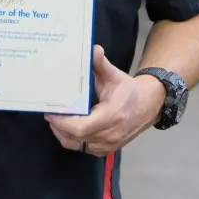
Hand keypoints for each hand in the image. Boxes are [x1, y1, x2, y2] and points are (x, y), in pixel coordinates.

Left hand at [45, 45, 164, 156]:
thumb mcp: (115, 75)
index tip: (51, 112)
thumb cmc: (129, 90)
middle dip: (59, 126)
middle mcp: (109, 135)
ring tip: (55, 120)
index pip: (80, 127)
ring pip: (77, 146)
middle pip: (75, 138)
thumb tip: (93, 49)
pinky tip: (67, 128)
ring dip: (63, 134)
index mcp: (110, 116)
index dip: (62, 122)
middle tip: (50, 113)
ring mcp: (108, 145)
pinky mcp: (107, 149)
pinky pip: (84, 149)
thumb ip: (101, 64)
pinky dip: (72, 140)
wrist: (148, 105)